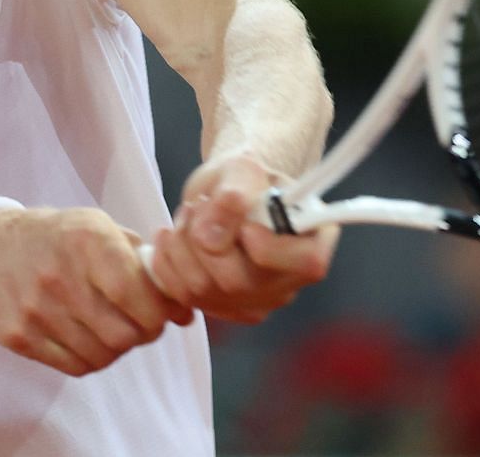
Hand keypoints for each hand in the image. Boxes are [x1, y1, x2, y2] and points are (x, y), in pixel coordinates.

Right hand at [0, 207, 193, 376]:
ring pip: (102, 355)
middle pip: (123, 333)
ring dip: (117, 347)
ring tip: (112, 328)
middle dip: (142, 333)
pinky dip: (91, 358)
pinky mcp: (18, 337)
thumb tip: (182, 306)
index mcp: (85, 241)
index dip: (159, 313)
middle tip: (140, 323)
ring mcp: (34, 311)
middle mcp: (59, 277)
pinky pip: (74, 366)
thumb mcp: (97, 227)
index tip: (163, 312)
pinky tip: (87, 337)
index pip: (136, 294)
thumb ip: (140, 261)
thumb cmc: (58, 238)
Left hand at [146, 153, 336, 322]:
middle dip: (204, 237)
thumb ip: (233, 196)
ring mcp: (255, 302)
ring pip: (203, 290)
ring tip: (188, 216)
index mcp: (312, 244)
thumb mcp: (241, 170)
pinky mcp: (221, 309)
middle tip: (199, 206)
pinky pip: (182, 296)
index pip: (305, 265)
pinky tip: (173, 239)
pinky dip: (167, 262)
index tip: (244, 222)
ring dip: (181, 245)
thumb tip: (210, 237)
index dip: (266, 245)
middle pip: (239, 282)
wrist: (224, 194)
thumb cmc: (243, 181)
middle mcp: (288, 283)